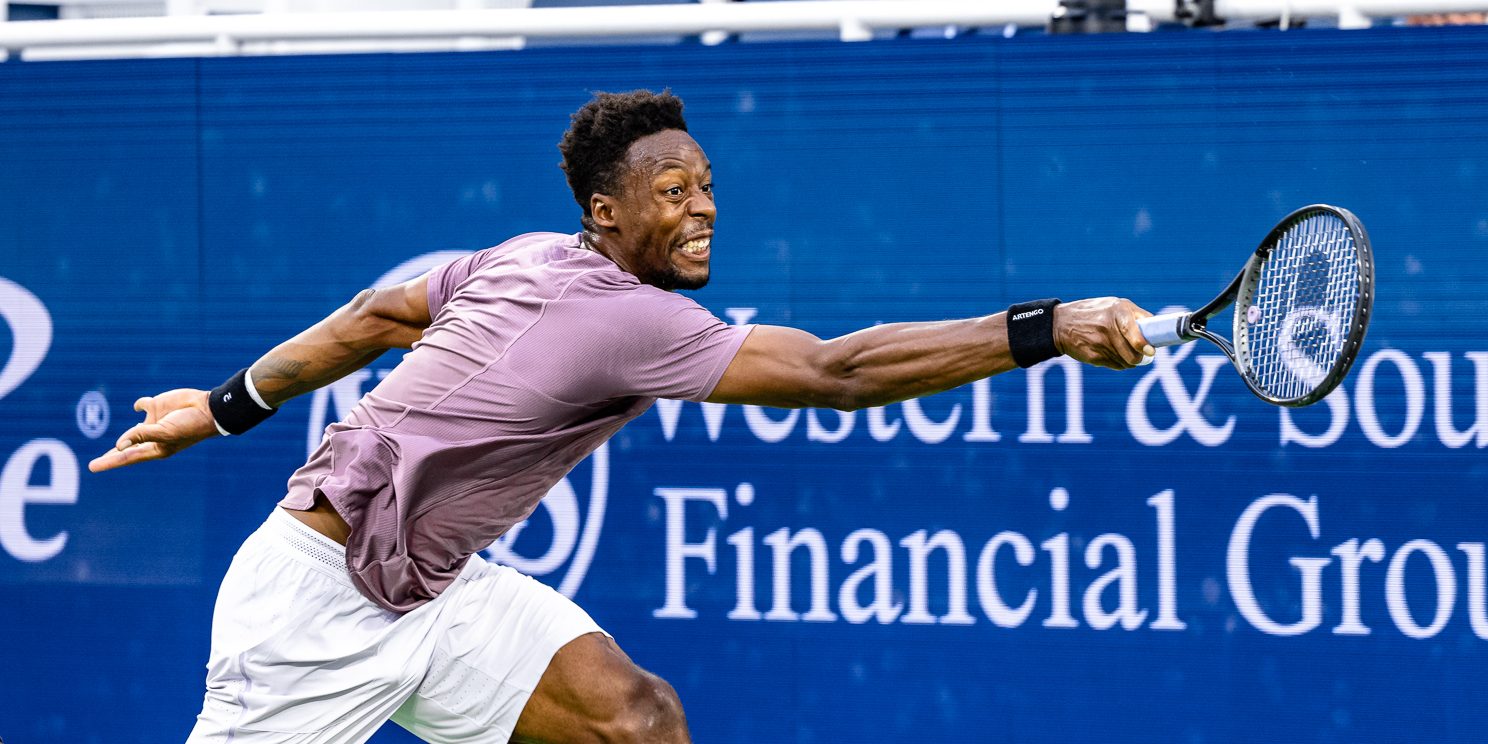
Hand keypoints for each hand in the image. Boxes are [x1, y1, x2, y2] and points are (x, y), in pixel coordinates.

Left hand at [87, 388, 219, 472]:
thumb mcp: (165, 432)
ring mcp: (154, 422)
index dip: (109, 462)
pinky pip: (142, 407)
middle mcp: (153, 437)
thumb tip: (118, 444)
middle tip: (97, 463)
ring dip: (127, 435)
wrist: (208, 408)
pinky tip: (139, 407)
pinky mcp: (157, 407)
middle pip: (128, 448)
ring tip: (116, 448)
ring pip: (133, 429)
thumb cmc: (190, 425)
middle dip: (114, 455)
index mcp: (156, 448)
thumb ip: (141, 436)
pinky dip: (139, 406)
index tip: (92, 467)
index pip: (127, 456)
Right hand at [1053, 297, 1154, 369]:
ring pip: (1126, 362)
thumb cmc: (1093, 313)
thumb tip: (1157, 328)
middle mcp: (1107, 327)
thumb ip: (1136, 315)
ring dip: (1129, 360)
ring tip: (1123, 351)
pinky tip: (1110, 353)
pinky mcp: (1093, 357)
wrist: (1060, 324)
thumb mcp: (1113, 305)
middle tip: (1142, 354)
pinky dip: (1117, 363)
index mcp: (1117, 311)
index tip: (1150, 351)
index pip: (1134, 332)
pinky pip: (1115, 365)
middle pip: (1133, 354)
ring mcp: (1099, 343)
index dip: (1143, 344)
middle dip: (1140, 356)